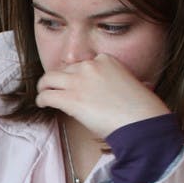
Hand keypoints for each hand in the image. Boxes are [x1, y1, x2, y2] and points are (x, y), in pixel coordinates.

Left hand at [36, 54, 169, 136]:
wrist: (142, 122)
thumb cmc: (140, 109)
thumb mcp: (129, 84)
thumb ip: (116, 80)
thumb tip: (109, 90)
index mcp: (106, 60)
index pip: (82, 65)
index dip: (76, 76)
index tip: (75, 85)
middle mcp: (90, 66)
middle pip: (64, 70)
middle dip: (60, 81)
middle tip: (55, 89)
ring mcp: (79, 81)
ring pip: (49, 79)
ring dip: (44, 87)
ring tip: (44, 94)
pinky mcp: (70, 99)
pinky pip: (46, 95)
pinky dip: (41, 99)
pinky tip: (42, 104)